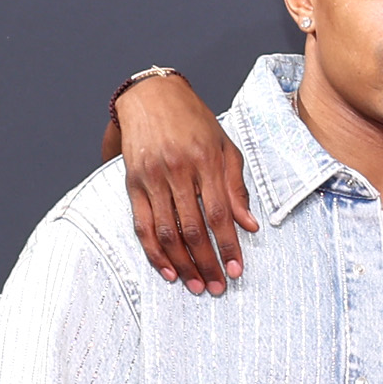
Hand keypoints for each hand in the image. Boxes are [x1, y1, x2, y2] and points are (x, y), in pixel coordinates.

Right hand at [115, 72, 258, 293]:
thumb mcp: (225, 147)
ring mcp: (152, 178)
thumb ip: (237, 187)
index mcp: (205, 161)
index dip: (228, 246)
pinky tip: (167, 270)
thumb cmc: (194, 122)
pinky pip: (142, 225)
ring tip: (196, 285)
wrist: (151, 96)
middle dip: (207, 263)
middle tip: (218, 287)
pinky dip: (154, 251)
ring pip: (167, 232)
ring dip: (182, 264)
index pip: (219, 214)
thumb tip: (249, 226)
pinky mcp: (132, 183)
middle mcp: (177, 171)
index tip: (237, 269)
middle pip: (193, 229)